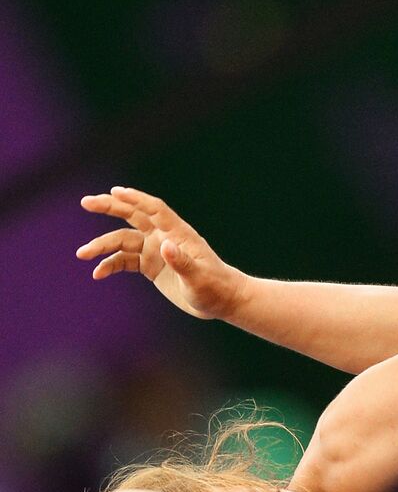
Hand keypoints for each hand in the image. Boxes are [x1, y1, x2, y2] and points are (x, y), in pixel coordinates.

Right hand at [76, 186, 246, 319]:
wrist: (221, 300)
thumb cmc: (215, 287)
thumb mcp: (199, 277)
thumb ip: (182, 262)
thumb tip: (164, 246)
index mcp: (178, 234)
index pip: (154, 210)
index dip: (136, 199)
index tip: (114, 191)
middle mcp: (163, 238)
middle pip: (133, 216)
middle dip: (110, 207)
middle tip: (86, 202)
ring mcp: (155, 251)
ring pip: (123, 241)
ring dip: (102, 246)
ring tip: (81, 254)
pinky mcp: (150, 266)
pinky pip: (124, 261)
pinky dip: (110, 265)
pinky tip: (98, 273)